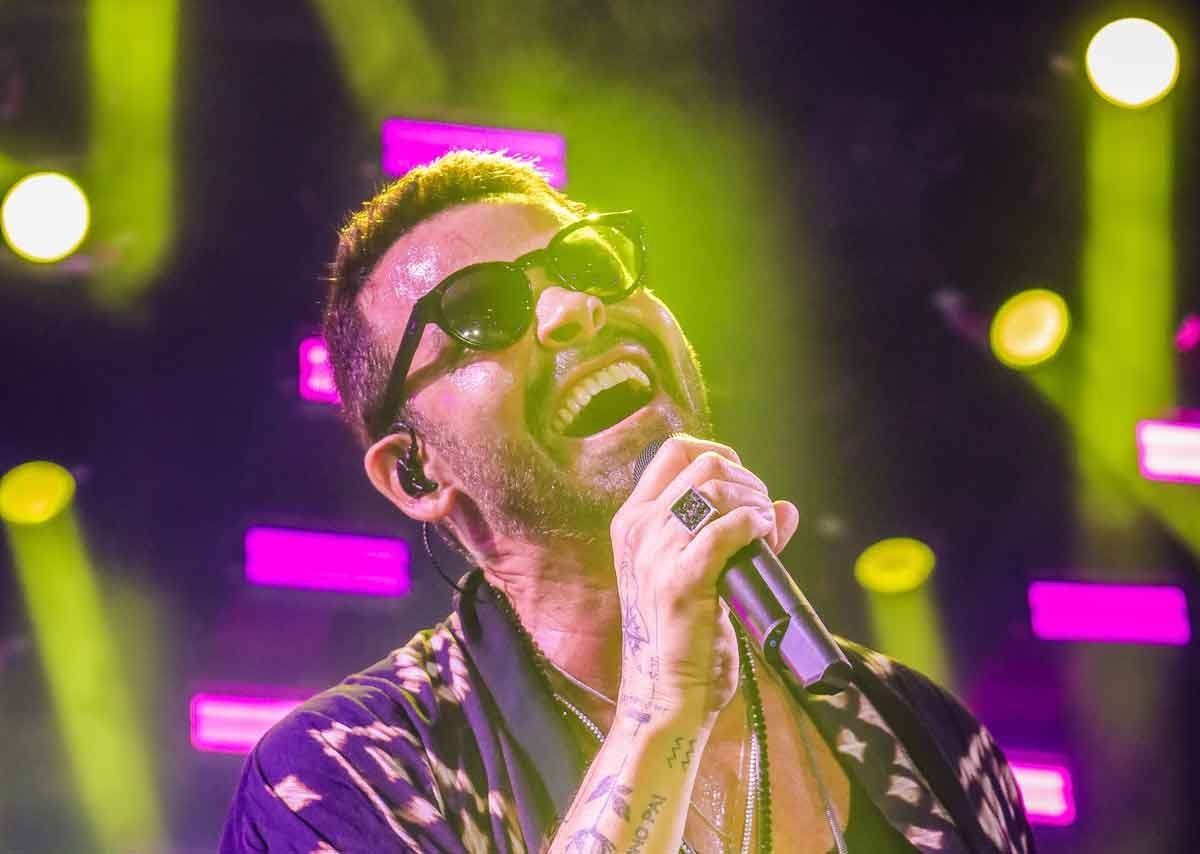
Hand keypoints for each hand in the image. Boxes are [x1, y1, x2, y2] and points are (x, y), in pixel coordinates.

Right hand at [609, 436, 799, 723]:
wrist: (665, 696)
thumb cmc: (684, 640)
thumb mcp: (698, 576)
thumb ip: (737, 536)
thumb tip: (785, 508)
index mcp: (633, 522)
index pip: (672, 451)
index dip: (718, 454)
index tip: (744, 482)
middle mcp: (638, 529)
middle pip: (703, 464)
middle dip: (747, 479)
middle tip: (763, 514)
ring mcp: (655, 554)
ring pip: (716, 490)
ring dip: (755, 502)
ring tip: (767, 530)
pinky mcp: (681, 581)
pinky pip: (727, 530)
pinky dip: (755, 524)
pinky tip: (764, 537)